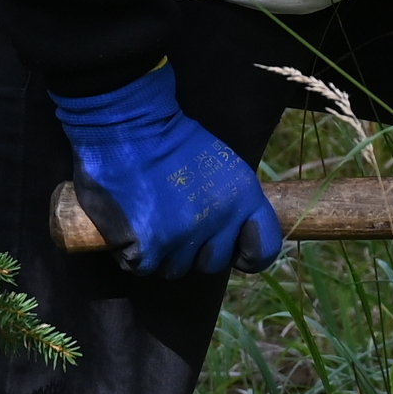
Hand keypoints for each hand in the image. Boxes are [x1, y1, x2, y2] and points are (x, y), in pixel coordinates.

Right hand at [51, 64, 282, 277]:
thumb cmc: (172, 141)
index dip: (248, 255)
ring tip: (149, 218)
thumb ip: (232, 203)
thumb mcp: (222, 166)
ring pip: (175, 268)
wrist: (130, 125)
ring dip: (160, 252)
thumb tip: (232, 238)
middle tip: (174, 221)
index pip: (264, 249)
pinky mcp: (148, 245)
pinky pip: (141, 267)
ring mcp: (183, 235)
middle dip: (194, 250)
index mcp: (244, 197)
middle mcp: (219, 219)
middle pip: (212, 263)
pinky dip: (131, 251)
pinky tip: (128, 224)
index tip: (233, 251)